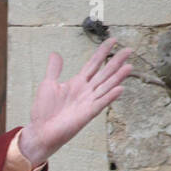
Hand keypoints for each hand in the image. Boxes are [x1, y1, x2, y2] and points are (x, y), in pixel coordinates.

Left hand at [18, 37, 132, 165]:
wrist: (40, 131)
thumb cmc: (43, 110)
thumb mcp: (48, 85)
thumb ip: (54, 69)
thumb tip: (55, 54)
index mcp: (77, 82)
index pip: (93, 64)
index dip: (102, 52)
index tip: (113, 40)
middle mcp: (86, 91)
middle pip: (104, 73)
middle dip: (116, 61)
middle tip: (129, 49)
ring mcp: (88, 102)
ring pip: (106, 86)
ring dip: (118, 77)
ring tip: (129, 66)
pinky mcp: (87, 114)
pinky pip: (101, 103)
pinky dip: (110, 97)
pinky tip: (120, 88)